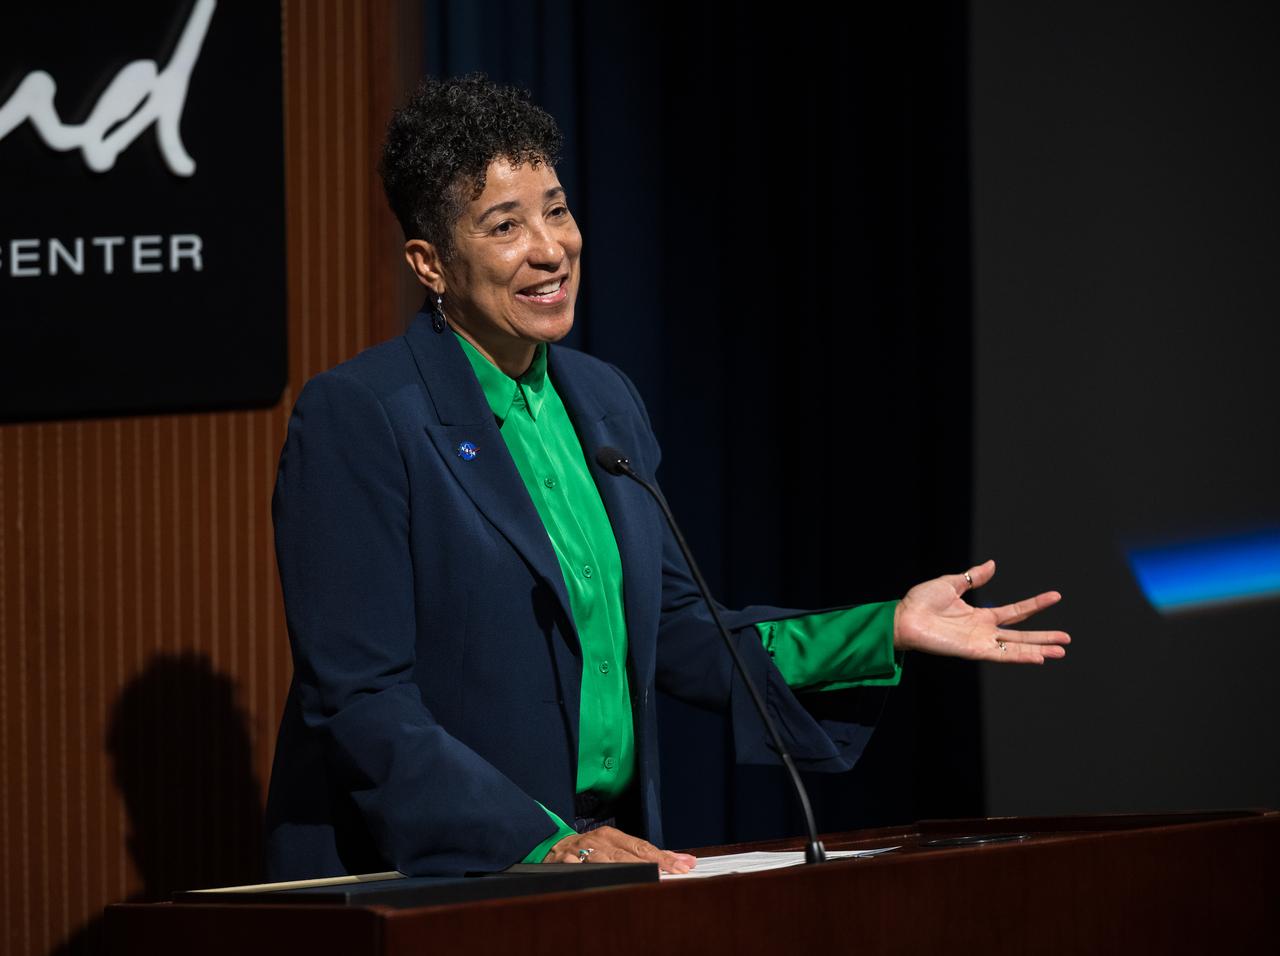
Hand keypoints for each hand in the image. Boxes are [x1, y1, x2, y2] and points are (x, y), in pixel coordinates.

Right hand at [542, 826, 696, 873]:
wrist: (553, 846)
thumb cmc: (590, 848)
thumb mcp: (614, 846)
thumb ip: (642, 854)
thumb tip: (677, 860)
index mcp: (612, 835)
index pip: (642, 846)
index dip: (663, 857)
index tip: (682, 865)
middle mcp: (599, 841)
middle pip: (628, 854)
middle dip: (653, 865)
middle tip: (674, 872)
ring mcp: (582, 850)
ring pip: (607, 860)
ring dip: (628, 869)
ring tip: (648, 877)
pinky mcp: (564, 860)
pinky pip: (576, 866)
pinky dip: (587, 869)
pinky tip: (598, 877)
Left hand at [893, 559, 1069, 663]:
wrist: (904, 616)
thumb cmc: (921, 601)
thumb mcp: (952, 583)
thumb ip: (974, 576)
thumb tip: (993, 564)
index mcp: (981, 616)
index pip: (1016, 611)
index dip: (1035, 605)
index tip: (1056, 596)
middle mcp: (984, 631)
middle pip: (1022, 635)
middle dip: (1044, 636)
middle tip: (1067, 639)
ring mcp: (980, 642)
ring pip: (1016, 647)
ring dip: (1039, 649)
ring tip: (1061, 651)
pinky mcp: (973, 651)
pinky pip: (1002, 655)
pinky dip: (1020, 656)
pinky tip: (1039, 657)